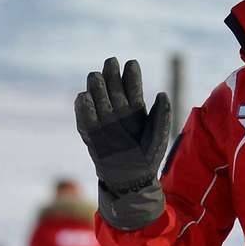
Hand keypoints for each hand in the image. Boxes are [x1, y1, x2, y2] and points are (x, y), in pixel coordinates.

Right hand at [74, 57, 172, 230]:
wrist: (130, 181)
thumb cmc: (147, 160)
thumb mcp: (159, 138)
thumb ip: (162, 116)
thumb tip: (161, 93)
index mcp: (136, 110)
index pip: (132, 86)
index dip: (131, 73)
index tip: (130, 64)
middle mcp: (118, 112)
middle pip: (112, 86)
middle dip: (110, 73)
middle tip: (110, 64)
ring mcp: (103, 121)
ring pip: (96, 96)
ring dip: (96, 86)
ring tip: (97, 78)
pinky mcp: (90, 132)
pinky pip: (83, 116)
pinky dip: (82, 107)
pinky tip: (84, 97)